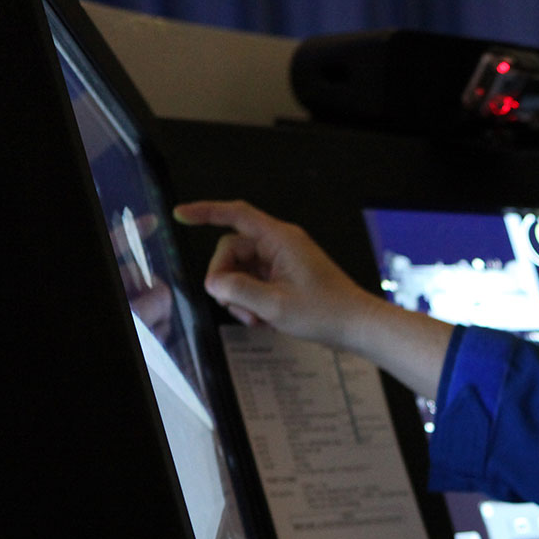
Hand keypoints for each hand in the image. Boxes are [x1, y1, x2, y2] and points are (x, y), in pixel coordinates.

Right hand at [172, 199, 380, 349]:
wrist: (358, 327)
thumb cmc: (327, 312)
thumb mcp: (275, 305)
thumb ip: (238, 291)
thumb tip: (213, 283)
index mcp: (280, 239)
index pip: (236, 214)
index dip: (206, 212)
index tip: (181, 214)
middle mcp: (280, 245)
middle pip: (232, 251)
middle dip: (227, 280)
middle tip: (235, 308)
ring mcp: (283, 261)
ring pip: (241, 271)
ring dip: (241, 297)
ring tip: (257, 320)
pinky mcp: (285, 277)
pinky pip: (255, 283)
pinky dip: (253, 302)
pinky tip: (265, 321)